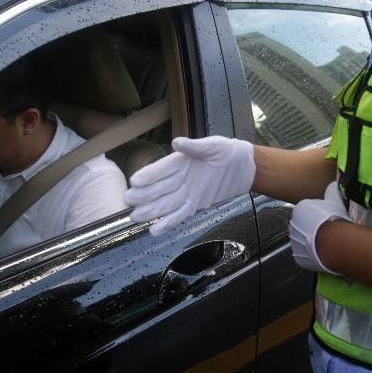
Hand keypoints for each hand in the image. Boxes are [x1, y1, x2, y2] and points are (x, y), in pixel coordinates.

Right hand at [125, 136, 255, 235]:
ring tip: (135, 218)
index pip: (160, 170)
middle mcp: (179, 179)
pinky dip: (168, 223)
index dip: (148, 176)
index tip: (135, 181)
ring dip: (150, 211)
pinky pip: (179, 215)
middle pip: (158, 189)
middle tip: (128, 200)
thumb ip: (195, 147)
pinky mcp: (196, 205)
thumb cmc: (227, 152)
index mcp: (180, 162)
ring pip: (164, 205)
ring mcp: (186, 193)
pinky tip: (155, 230)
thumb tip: (177, 142)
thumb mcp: (213, 146)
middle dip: (143, 195)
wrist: (243, 167)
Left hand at [289, 183, 348, 273]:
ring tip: (327, 242)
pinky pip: (305, 255)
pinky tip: (324, 252)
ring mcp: (294, 243)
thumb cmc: (334, 219)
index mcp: (299, 210)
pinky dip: (312, 254)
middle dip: (313, 228)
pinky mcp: (298, 258)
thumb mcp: (335, 199)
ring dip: (312, 241)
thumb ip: (332, 192)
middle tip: (328, 230)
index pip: (308, 210)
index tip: (328, 218)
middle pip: (304, 225)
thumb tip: (334, 185)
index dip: (319, 215)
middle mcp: (293, 225)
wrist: (333, 242)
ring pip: (303, 241)